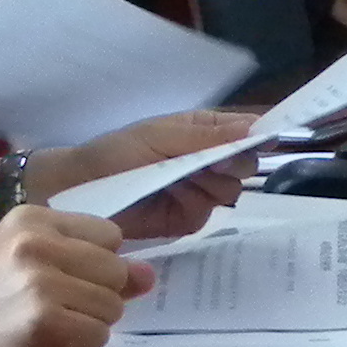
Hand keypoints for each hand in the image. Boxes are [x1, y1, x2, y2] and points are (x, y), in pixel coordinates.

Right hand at [0, 209, 144, 346]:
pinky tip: (42, 345)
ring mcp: (39, 279)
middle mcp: (36, 240)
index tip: (57, 284)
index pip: (110, 236)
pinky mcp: (42, 319)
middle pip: (116, 270)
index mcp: (33, 218)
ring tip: (43, 327)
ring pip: (112, 306)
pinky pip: (97, 335)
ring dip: (86, 325)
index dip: (94, 268)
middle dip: (95, 299)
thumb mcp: (35, 271)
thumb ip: (92, 267)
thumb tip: (149, 274)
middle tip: (48, 311)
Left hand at [24, 109, 258, 240]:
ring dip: (206, 186)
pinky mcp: (187, 220)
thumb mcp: (160, 136)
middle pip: (246, 165)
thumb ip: (208, 135)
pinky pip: (207, 216)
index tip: (268, 140)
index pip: (245, 131)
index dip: (260, 135)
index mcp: (202, 131)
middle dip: (230, 164)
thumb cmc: (115, 154)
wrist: (78, 193)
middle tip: (204, 164)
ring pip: (231, 192)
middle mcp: (206, 160)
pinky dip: (190, 207)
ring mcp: (199, 192)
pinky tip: (168, 200)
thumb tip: (256, 127)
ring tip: (175, 181)